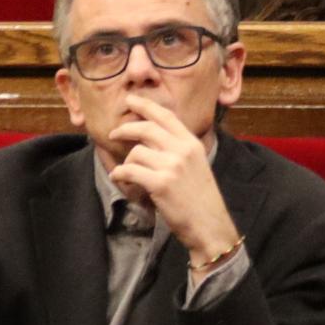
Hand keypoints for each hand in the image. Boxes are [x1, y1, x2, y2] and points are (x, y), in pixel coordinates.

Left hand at [107, 93, 238, 264]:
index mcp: (192, 143)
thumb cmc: (200, 198)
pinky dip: (120, 174)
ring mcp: (172, 166)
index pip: (166, 116)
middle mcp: (183, 150)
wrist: (209, 223)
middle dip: (125, 129)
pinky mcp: (160, 183)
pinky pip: (129, 170)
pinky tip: (121, 178)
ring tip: (130, 174)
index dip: (146, 106)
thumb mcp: (196, 165)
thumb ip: (178, 149)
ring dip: (127, 163)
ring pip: (136, 153)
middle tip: (114, 133)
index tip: (131, 100)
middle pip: (146, 129)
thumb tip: (150, 139)